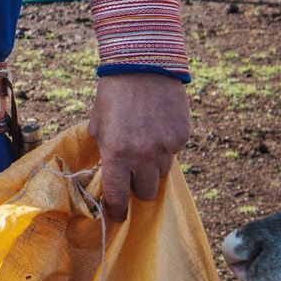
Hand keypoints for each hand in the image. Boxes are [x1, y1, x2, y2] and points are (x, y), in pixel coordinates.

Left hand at [86, 72, 190, 222]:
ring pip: (162, 174)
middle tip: (131, 175)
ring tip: (143, 145)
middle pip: (146, 193)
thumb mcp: (97, 126)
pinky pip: (174, 154)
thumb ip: (104, 152)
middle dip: (137, 187)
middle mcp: (144, 156)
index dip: (117, 210)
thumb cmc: (113, 95)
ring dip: (152, 168)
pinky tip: (156, 129)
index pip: (118, 197)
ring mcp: (167, 147)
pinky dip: (165, 149)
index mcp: (117, 154)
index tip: (118, 215)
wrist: (143, 65)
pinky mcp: (182, 137)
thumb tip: (107, 174)